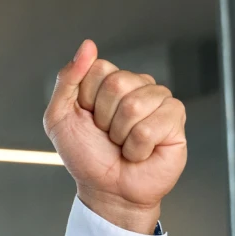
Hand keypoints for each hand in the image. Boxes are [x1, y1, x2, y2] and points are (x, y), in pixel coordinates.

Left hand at [42, 39, 185, 233]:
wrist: (107, 190)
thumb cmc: (86, 156)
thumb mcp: (59, 117)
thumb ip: (67, 80)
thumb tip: (88, 45)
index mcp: (110, 80)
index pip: (97, 68)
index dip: (86, 100)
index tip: (88, 119)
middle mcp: (137, 85)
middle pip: (117, 83)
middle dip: (104, 118)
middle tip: (108, 134)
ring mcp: (159, 99)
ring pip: (135, 105)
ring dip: (121, 135)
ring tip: (124, 144)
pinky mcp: (175, 119)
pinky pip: (152, 126)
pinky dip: (138, 147)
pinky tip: (140, 152)